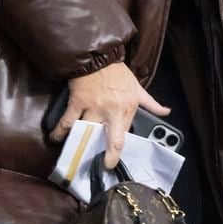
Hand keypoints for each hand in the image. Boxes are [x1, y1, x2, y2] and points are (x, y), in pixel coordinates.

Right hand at [49, 62, 169, 167]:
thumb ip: (151, 103)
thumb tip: (166, 112)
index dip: (118, 152)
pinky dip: (59, 132)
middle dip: (107, 156)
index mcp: (127, 108)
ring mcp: (93, 107)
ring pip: (85, 132)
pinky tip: (55, 139)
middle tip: (102, 166)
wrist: (99, 57)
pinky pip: (67, 122)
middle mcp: (111, 111)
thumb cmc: (119, 74)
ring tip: (73, 154)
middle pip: (110, 140)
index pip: (123, 136)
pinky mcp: (77, 102)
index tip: (112, 162)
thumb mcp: (137, 88)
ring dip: (78, 144)